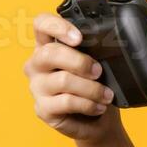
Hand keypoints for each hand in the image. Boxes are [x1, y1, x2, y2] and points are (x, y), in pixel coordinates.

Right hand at [24, 12, 123, 143]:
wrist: (96, 121)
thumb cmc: (94, 85)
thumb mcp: (96, 63)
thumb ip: (93, 50)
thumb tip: (108, 43)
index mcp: (48, 45)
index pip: (41, 24)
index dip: (57, 26)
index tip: (79, 38)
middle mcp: (37, 64)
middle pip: (50, 53)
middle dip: (81, 62)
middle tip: (99, 71)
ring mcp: (37, 87)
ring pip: (63, 80)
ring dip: (91, 88)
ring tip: (106, 95)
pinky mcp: (43, 109)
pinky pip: (67, 102)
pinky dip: (88, 104)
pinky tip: (98, 107)